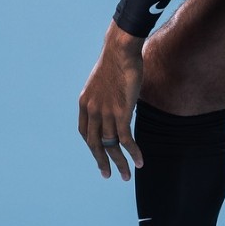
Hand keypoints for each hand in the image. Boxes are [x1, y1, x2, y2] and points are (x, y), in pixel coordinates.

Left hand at [78, 23, 145, 179]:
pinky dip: (133, 152)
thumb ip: (106, 96)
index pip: (85, 133)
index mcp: (84, 103)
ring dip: (120, 163)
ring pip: (111, 145)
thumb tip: (115, 101)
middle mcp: (91, 111)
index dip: (92, 146)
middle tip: (107, 175)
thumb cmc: (116, 60)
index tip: (100, 155)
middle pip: (95, 144)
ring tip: (127, 175)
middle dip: (102, 161)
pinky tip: (140, 161)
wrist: (120, 50)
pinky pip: (125, 139)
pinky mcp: (120, 112)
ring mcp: (105, 113)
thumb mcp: (104, 81)